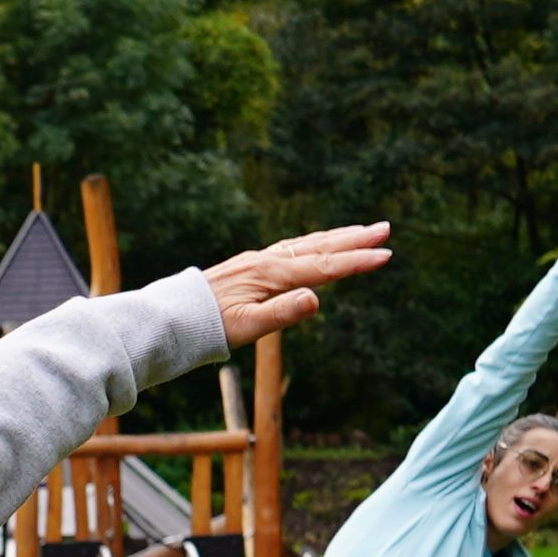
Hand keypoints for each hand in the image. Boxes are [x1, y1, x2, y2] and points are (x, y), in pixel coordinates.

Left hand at [199, 222, 391, 342]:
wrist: (171, 317)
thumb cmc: (208, 328)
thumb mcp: (247, 328)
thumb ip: (282, 313)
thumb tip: (316, 299)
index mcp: (271, 275)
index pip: (324, 268)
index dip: (357, 262)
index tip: (386, 255)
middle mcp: (267, 261)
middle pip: (320, 247)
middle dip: (354, 239)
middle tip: (385, 228)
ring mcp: (258, 261)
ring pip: (305, 244)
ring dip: (336, 238)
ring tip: (361, 232)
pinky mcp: (249, 265)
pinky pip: (290, 248)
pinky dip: (312, 243)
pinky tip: (316, 245)